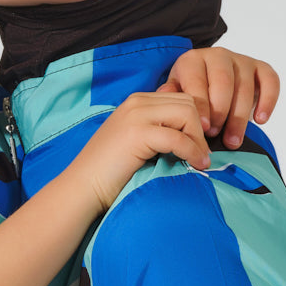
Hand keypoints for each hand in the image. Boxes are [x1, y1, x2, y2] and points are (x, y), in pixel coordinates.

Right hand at [79, 90, 212, 211]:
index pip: (181, 98)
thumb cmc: (110, 173)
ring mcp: (136, 115)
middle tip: (203, 153)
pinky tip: (196, 164)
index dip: (197, 121)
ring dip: (199, 138)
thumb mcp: (138, 144)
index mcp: (137, 102)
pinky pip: (178, 137)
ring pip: (187, 113)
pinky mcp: (137, 133)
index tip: (199, 145)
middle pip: (188, 102)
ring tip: (200, 159)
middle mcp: (137, 102)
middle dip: (201, 128)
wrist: (83, 188)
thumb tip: (195, 135)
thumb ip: (160, 132)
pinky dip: (192, 151)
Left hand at [160, 46, 279, 146]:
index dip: (201, 106)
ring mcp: (240, 60)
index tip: (201, 128)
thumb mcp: (175, 94)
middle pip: (223, 82)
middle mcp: (217, 56)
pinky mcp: (260, 68)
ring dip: (240, 116)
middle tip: (215, 135)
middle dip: (220, 112)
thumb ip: (170, 96)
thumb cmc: (190, 94)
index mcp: (193, 60)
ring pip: (245, 86)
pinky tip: (260, 120)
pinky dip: (268, 100)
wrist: (209, 86)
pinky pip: (270, 80)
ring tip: (233, 140)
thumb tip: (165, 96)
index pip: (197, 81)